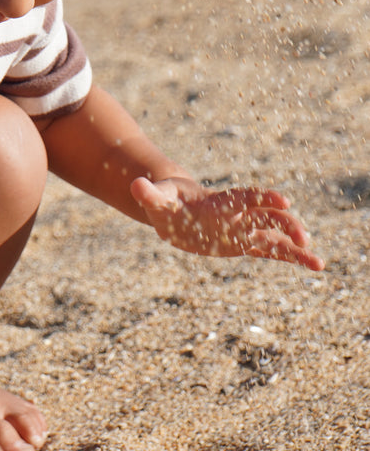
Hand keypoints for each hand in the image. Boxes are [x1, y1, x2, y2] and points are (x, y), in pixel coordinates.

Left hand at [130, 176, 324, 270]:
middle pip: (266, 216)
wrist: (176, 206)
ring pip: (274, 235)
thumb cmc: (167, 200)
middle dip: (284, 224)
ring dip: (293, 245)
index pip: (245, 198)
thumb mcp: (156, 199)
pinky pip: (271, 250)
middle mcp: (238, 214)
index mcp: (220, 202)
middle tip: (302, 236)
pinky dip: (291, 257)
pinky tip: (315, 265)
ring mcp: (244, 229)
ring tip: (317, 262)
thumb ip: (148, 193)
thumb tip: (134, 185)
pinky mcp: (245, 243)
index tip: (283, 201)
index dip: (262, 199)